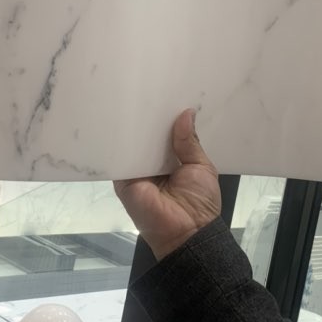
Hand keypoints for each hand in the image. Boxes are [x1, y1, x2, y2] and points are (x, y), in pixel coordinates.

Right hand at [114, 109, 220, 261]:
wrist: (186, 232)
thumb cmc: (200, 202)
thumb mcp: (201, 167)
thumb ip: (190, 142)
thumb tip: (187, 113)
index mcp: (171, 161)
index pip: (164, 135)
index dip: (165, 119)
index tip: (165, 95)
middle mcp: (151, 164)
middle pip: (146, 138)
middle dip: (148, 119)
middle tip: (146, 90)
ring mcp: (136, 172)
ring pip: (132, 145)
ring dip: (134, 128)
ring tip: (132, 98)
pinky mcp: (123, 180)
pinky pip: (120, 158)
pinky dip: (121, 143)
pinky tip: (122, 122)